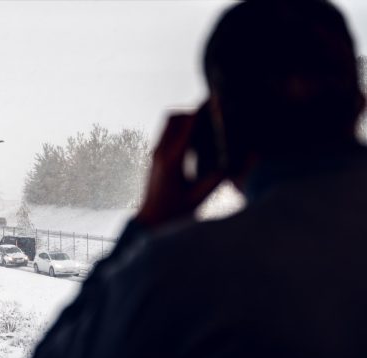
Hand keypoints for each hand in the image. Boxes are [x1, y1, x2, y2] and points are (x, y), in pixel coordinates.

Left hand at [136, 113, 224, 228]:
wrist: (148, 222)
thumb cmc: (173, 214)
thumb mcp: (200, 197)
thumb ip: (220, 178)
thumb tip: (243, 160)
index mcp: (172, 161)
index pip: (187, 126)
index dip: (203, 111)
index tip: (217, 102)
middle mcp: (160, 153)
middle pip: (175, 117)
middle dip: (195, 112)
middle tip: (214, 116)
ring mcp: (154, 153)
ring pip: (168, 122)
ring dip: (186, 118)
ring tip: (206, 126)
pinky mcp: (154, 156)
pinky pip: (166, 132)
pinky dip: (181, 128)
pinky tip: (196, 139)